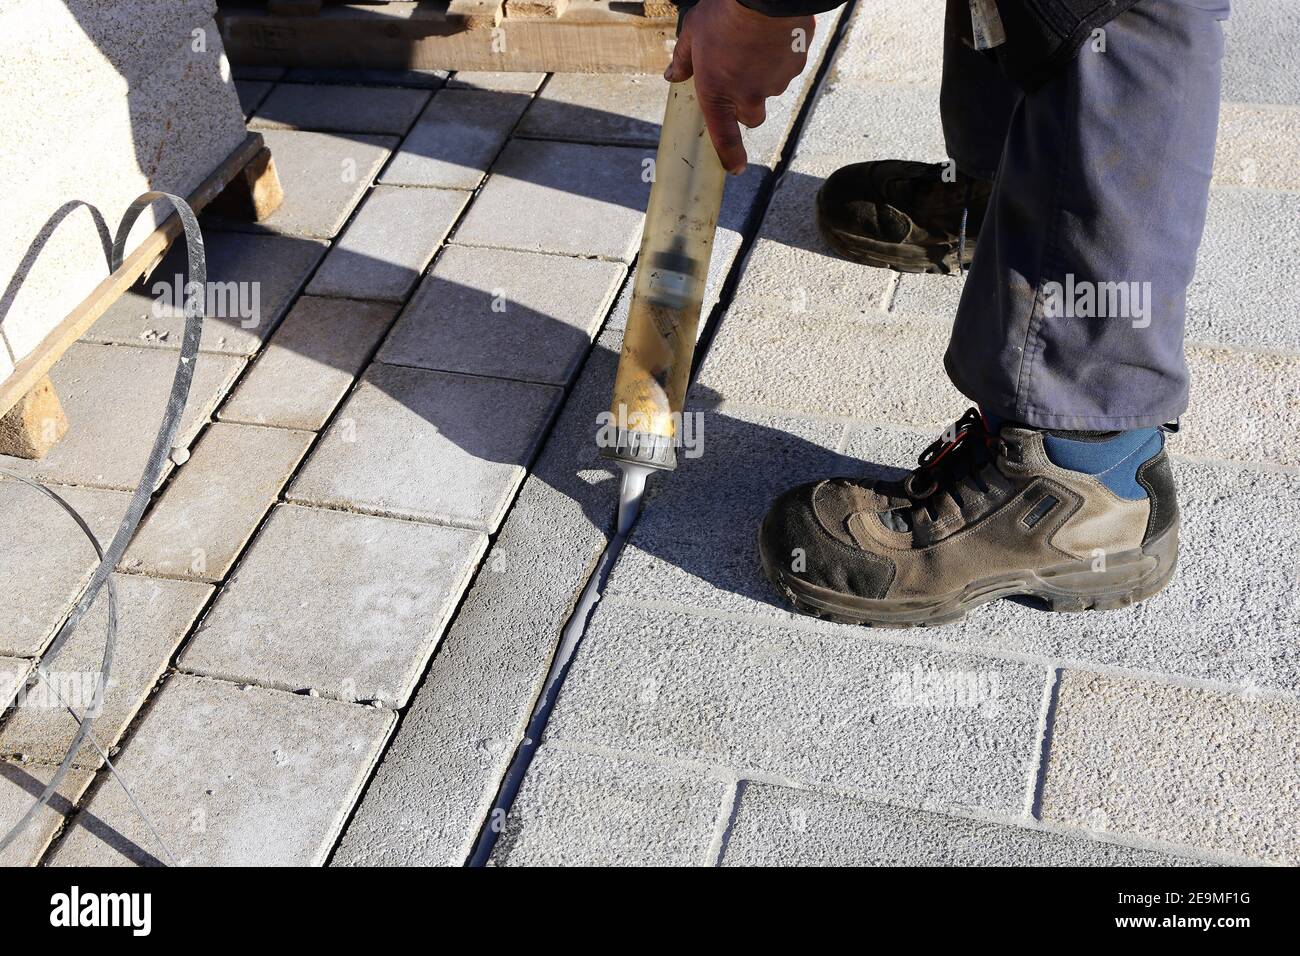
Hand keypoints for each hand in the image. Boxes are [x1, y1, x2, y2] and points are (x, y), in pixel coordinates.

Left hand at [664, 0, 813, 173]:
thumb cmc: (725, 11)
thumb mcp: (693, 31)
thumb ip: (683, 59)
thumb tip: (673, 75)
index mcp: (718, 92)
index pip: (724, 137)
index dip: (730, 156)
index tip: (734, 168)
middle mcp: (748, 95)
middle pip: (751, 117)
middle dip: (746, 104)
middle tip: (739, 78)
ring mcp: (775, 83)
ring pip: (770, 89)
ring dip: (763, 76)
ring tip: (755, 44)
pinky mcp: (796, 66)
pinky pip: (788, 67)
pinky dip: (781, 57)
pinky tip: (773, 35)